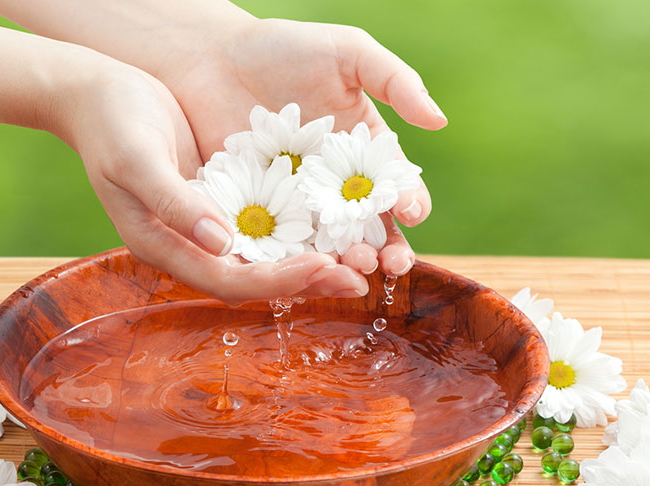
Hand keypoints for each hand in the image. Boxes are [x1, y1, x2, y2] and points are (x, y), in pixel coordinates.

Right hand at [51, 58, 368, 303]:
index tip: (323, 268)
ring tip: (361, 260)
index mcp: (165, 246)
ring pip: (266, 256)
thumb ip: (174, 202)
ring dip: (311, 260)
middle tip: (359, 278)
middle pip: (255, 278)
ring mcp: (208, 225)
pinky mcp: (223, 199)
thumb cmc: (111, 123)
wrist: (98, 93)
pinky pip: (267, 224)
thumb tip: (219, 243)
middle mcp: (190, 244)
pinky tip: (337, 220)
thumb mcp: (137, 159)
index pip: (228, 280)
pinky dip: (301, 228)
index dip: (277, 281)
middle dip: (307, 280)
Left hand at [156, 17, 447, 276]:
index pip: (399, 188)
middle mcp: (336, 189)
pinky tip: (297, 271)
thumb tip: (439, 121)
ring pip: (328, 247)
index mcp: (366, 155)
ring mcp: (297, 207)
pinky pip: (277, 248)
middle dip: (382, 250)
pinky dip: (289, 264)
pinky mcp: (256, 218)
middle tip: (383, 261)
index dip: (411, 202)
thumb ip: (395, 81)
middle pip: (370, 230)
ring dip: (342, 264)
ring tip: (347, 268)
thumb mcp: (346, 53)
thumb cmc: (283, 50)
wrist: (210, 59)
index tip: (411, 210)